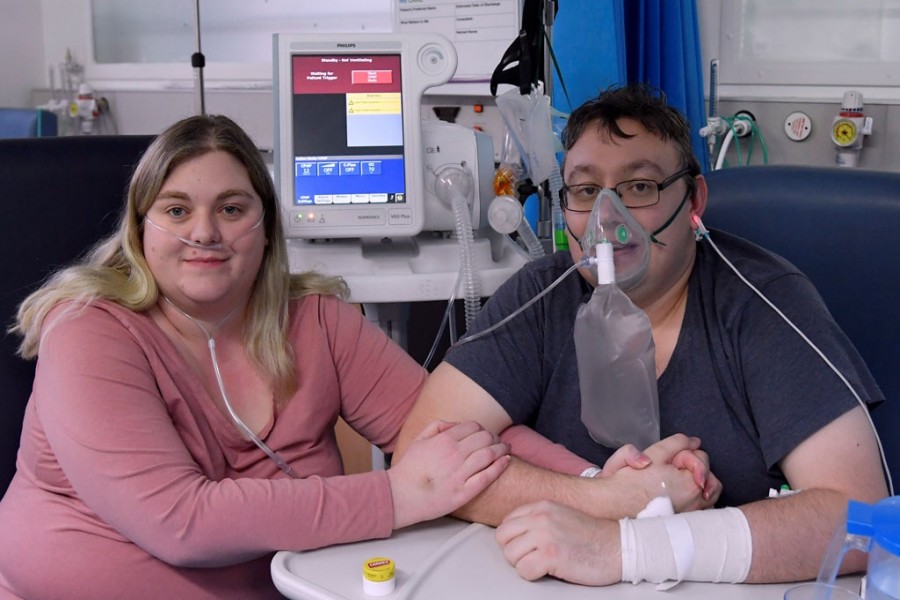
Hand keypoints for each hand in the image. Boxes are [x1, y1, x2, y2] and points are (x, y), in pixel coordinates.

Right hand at [386, 419, 508, 528]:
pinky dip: (500, 466)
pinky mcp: (464, 492)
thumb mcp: (418, 440)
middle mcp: (454, 454)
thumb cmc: (409, 469)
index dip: (482, 428)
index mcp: (443, 440)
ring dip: (502, 448)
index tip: (486, 434)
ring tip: (506, 449)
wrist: (400, 496)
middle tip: (499, 441)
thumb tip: (456, 424)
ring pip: (490, 454)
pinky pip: (488, 476)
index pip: (473, 427)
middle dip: (495, 437)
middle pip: (485, 438)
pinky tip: (506, 461)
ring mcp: (460, 474)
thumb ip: (437, 426)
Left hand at [495, 500, 620, 585]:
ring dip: (524, 564)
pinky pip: (523, 570)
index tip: (528, 547)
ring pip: (510, 555)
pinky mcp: (551, 555)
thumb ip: (537, 519)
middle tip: (532, 558)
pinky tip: (549, 571)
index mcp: (541, 506)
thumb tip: (513, 534)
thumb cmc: (592, 536)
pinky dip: (533, 575)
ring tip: (543, 564)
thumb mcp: (561, 515)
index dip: (513, 539)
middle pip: (502, 538)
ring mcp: (545, 535)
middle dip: (514, 552)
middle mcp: (540, 517)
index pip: (506, 522)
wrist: (619, 546)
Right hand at [600, 434, 720, 508]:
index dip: (683, 454)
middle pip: (710, 476)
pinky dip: (695, 501)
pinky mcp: (683, 525)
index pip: (701, 458)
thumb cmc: (630, 482)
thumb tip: (694, 441)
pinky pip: (701, 510)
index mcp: (691, 483)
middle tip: (671, 469)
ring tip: (676, 482)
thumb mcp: (653, 454)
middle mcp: (696, 503)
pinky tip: (678, 497)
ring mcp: (691, 516)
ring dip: (697, 484)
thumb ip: (677, 443)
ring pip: (708, 495)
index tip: (668, 460)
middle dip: (694, 468)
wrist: (613, 507)